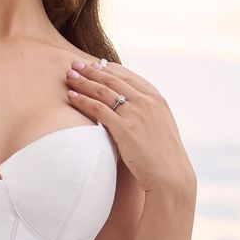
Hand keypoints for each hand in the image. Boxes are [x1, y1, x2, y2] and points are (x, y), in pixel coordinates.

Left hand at [65, 56, 194, 199]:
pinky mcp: (124, 128)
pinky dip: (83, 100)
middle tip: (74, 64)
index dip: (108, 69)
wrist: (170, 176)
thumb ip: (147, 112)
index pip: (128, 76)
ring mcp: (136, 113)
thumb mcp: (160, 126)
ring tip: (68, 76)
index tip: (94, 64)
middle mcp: (146, 101)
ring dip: (83, 81)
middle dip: (91, 70)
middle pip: (113, 80)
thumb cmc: (163, 156)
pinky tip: (71, 97)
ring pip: (103, 91)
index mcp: (156, 98)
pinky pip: (98, 109)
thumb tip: (131, 107)